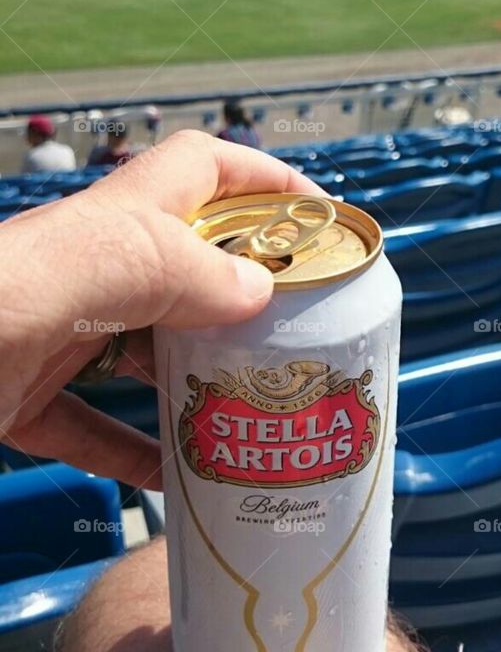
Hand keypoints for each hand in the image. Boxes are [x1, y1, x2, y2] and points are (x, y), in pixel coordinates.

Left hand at [0, 131, 320, 488]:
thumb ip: (171, 271)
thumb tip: (255, 296)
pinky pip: (90, 428)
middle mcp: (86, 272)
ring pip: (143, 352)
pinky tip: (176, 483)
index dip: (265, 178)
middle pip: (185, 269)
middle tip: (304, 338)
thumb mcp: (85, 270)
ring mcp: (51, 336)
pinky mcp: (18, 400)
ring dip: (198, 380)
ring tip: (257, 412)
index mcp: (112, 222)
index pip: (202, 169)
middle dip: (247, 298)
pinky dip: (134, 455)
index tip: (319, 221)